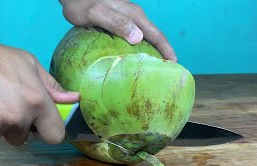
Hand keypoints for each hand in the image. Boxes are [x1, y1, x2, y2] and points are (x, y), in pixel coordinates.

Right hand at [0, 17, 78, 144]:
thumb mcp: (30, 65)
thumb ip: (53, 86)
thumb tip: (74, 98)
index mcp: (36, 102)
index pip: (55, 135)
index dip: (49, 130)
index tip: (41, 124)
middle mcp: (16, 119)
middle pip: (23, 137)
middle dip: (18, 125)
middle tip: (8, 104)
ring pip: (0, 135)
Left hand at [60, 0, 176, 61]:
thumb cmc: (82, 3)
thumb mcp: (97, 13)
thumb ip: (117, 23)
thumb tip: (139, 38)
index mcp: (133, 15)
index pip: (156, 34)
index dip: (166, 49)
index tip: (174, 63)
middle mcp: (135, 16)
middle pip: (154, 35)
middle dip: (164, 51)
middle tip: (168, 69)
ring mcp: (128, 17)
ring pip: (146, 35)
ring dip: (154, 49)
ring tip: (155, 65)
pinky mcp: (121, 20)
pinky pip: (137, 35)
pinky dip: (142, 46)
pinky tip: (137, 55)